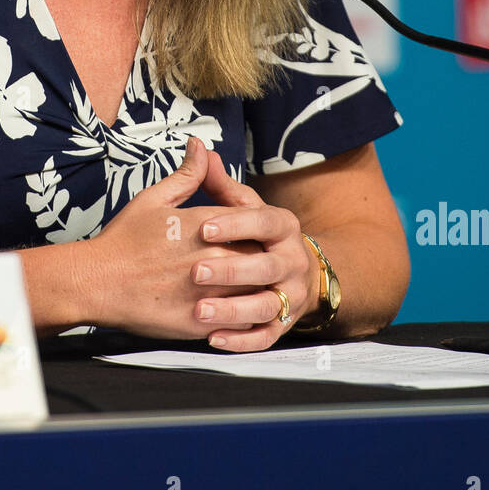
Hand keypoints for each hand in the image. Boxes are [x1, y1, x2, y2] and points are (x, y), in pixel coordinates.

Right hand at [88, 136, 264, 339]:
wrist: (96, 282)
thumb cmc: (122, 241)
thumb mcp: (153, 199)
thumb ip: (186, 175)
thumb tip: (201, 147)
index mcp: (204, 225)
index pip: (252, 219)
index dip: (254, 224)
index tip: (250, 230)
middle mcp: (211, 258)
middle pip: (259, 254)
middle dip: (261, 254)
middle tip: (259, 257)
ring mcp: (207, 292)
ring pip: (255, 289)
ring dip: (258, 285)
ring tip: (253, 284)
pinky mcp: (200, 322)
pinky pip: (239, 321)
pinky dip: (245, 315)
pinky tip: (239, 309)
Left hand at [189, 149, 319, 352]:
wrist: (294, 272)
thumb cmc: (256, 235)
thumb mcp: (242, 208)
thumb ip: (219, 184)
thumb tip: (199, 148)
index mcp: (284, 227)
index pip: (264, 221)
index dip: (235, 224)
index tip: (202, 228)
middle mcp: (293, 261)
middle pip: (266, 267)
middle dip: (231, 270)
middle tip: (194, 272)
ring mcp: (290, 296)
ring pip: (266, 307)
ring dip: (234, 311)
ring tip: (200, 311)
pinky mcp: (283, 325)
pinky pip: (266, 337)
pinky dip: (242, 340)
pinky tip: (212, 338)